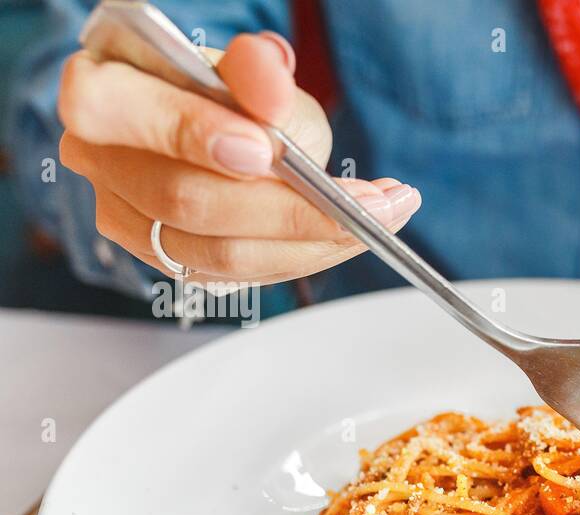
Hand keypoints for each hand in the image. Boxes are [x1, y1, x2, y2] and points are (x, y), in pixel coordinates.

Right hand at [57, 32, 420, 284]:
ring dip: (314, 241)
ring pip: (220, 253)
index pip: (113, 111)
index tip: (268, 149)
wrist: (232, 134)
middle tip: (369, 201)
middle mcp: (100, 159)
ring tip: (382, 214)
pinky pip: (241, 277)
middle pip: (185, 201)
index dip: (190, 134)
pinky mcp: (168, 262)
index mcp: (100, 89)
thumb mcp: (252, 76)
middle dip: (291, 206)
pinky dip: (306, 257)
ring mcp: (128, 218)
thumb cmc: (230, 99)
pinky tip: (352, 234)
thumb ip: (258, 75)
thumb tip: (268, 79)